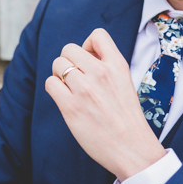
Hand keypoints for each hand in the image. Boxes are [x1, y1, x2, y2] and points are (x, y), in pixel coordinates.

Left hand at [45, 29, 165, 180]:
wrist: (132, 149)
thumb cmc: (127, 119)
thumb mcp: (125, 83)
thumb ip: (107, 68)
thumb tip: (83, 58)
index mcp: (117, 65)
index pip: (97, 35)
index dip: (87, 45)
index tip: (89, 60)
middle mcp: (101, 73)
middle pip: (69, 49)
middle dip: (69, 61)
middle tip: (76, 79)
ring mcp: (85, 90)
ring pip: (57, 64)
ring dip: (59, 76)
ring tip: (70, 90)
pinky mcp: (71, 107)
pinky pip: (50, 83)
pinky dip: (53, 89)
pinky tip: (64, 99)